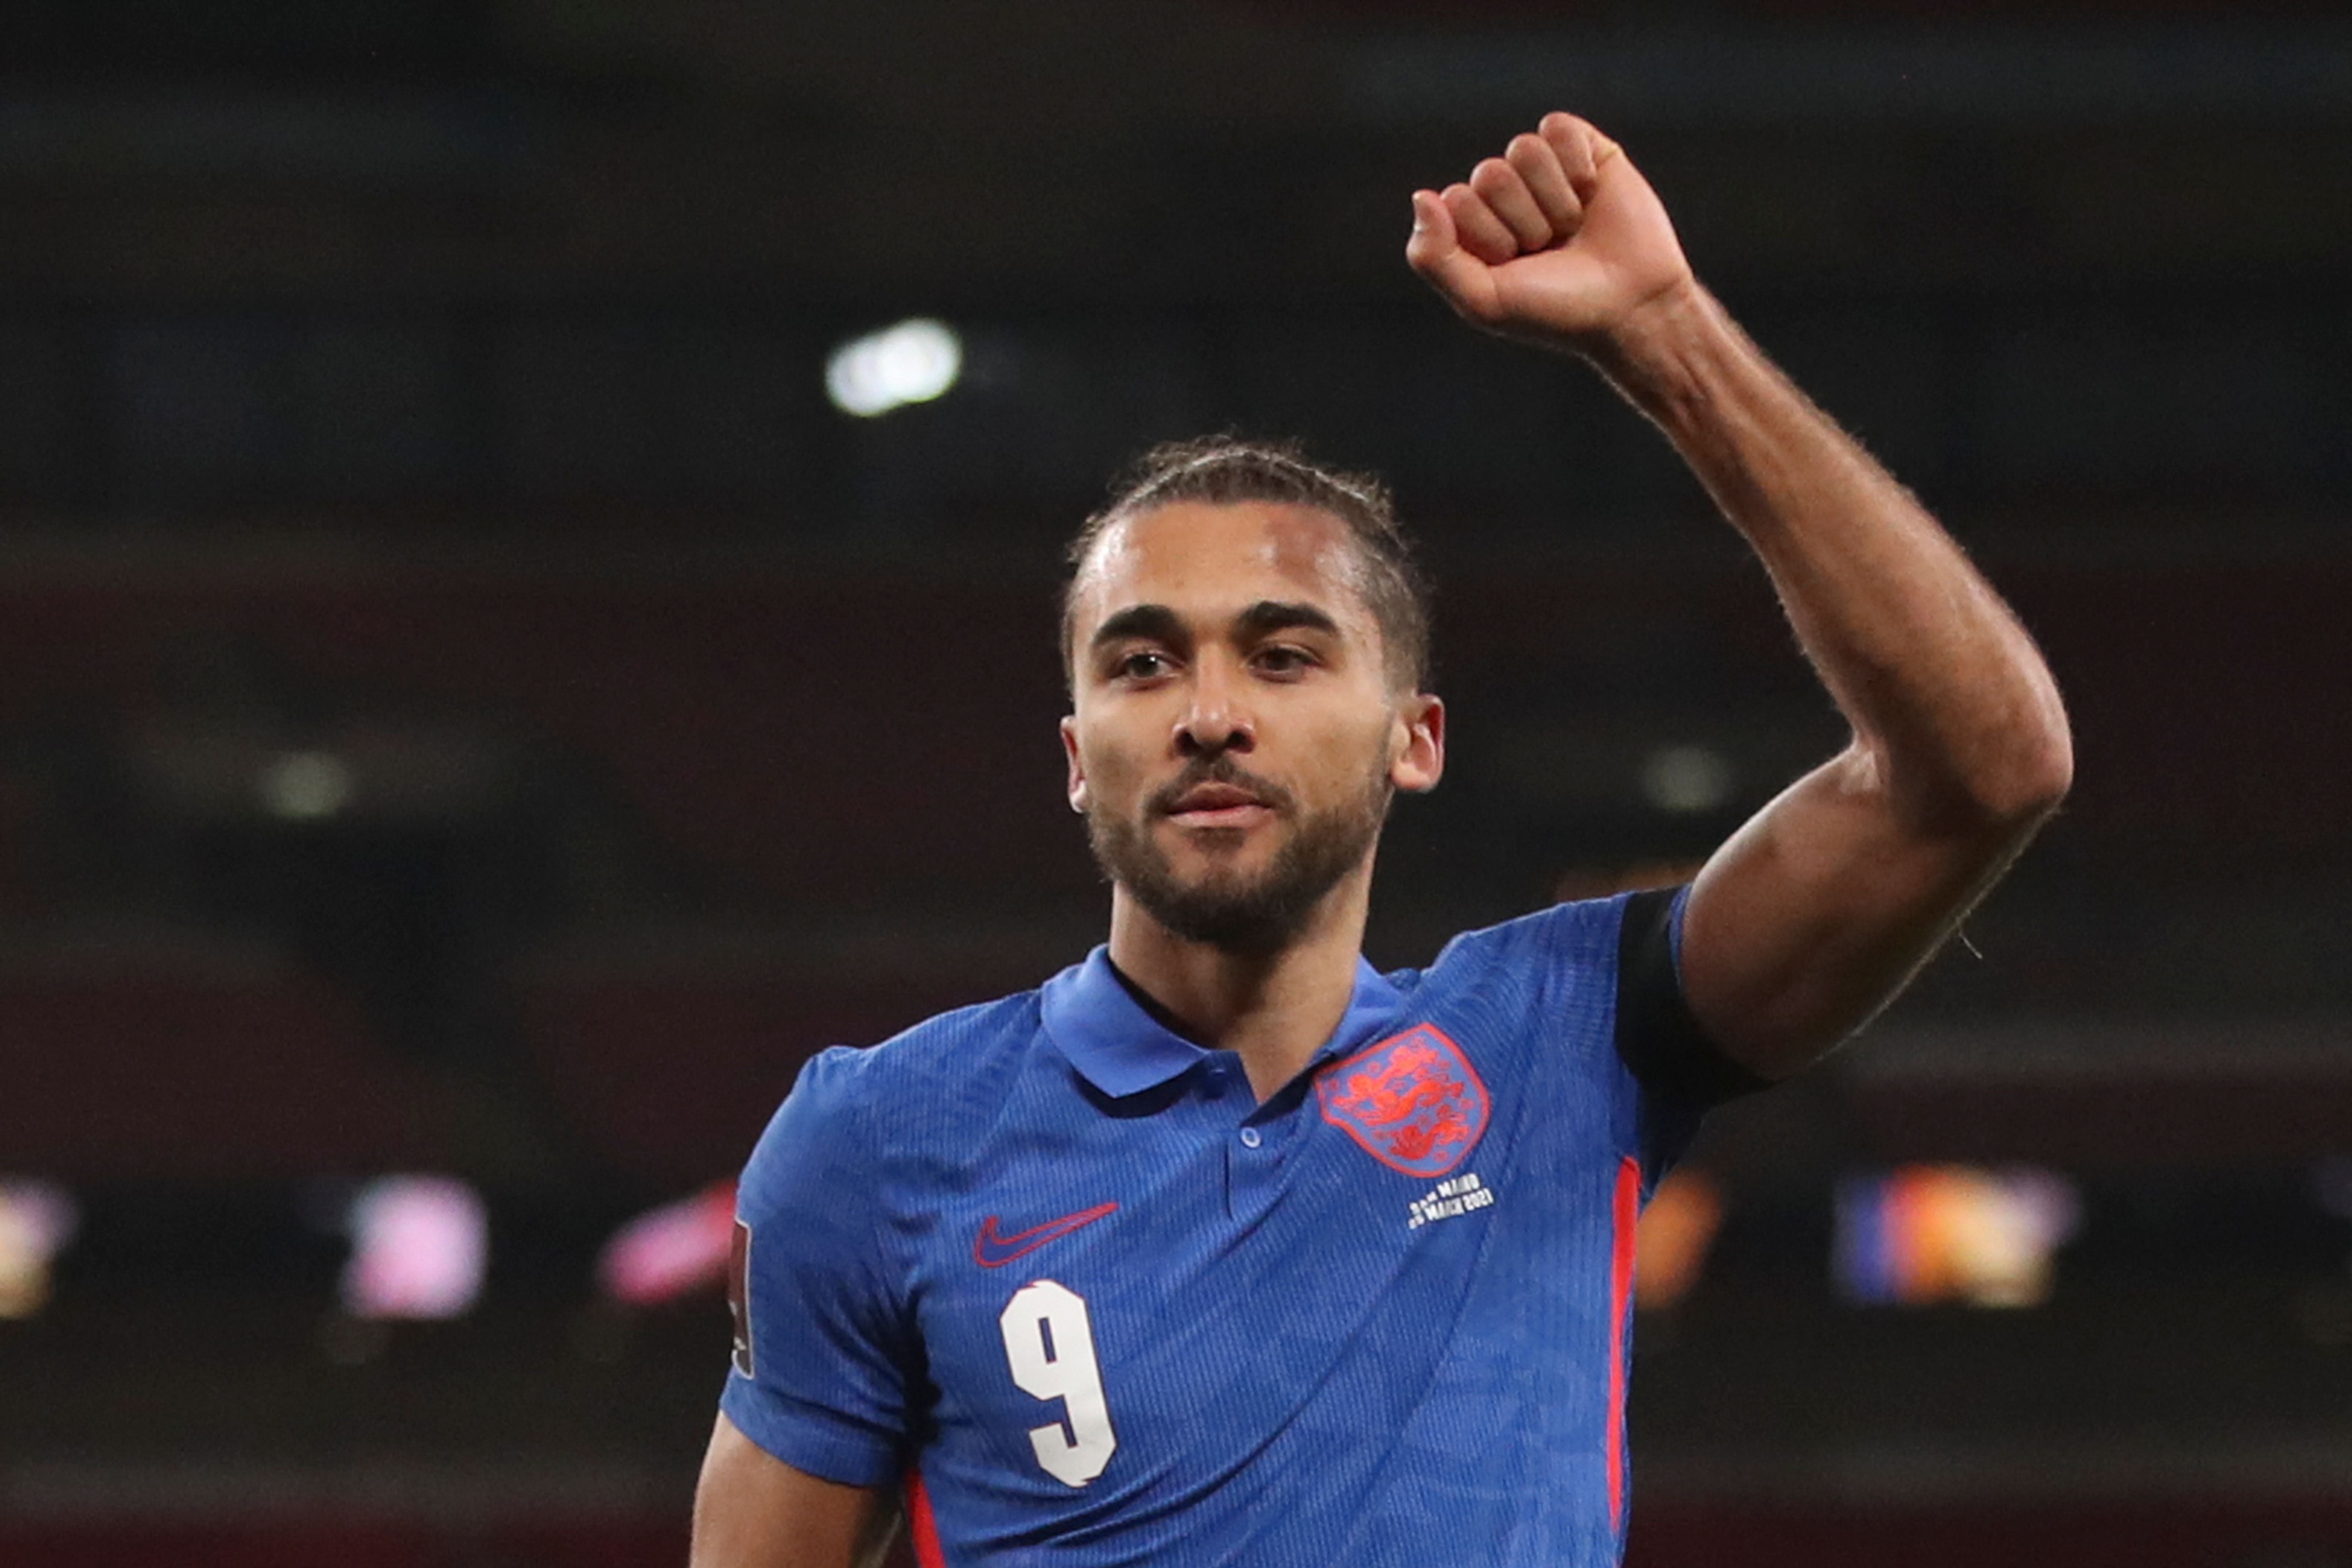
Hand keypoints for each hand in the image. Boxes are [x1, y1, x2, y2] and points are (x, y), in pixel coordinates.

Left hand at [1406, 113, 1695, 353]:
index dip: (1489, 234)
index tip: (1516, 264)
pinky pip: (1557, 128)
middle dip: (1523, 219)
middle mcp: (1505, 194)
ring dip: (1553, 198)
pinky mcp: (1584, 150)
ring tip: (1571, 227)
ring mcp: (1545, 170)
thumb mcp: (1483, 300)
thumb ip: (1433, 258)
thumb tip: (1422, 197)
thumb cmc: (1555, 311)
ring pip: (1524, 149)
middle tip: (1549, 248)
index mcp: (1474, 226)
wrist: (1630, 307)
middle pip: (1489, 172)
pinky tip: (1591, 193)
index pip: (1456, 199)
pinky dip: (1576, 166)